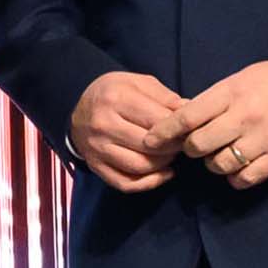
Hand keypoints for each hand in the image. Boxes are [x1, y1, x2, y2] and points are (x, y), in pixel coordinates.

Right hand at [68, 71, 190, 192]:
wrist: (77, 107)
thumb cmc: (114, 94)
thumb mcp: (138, 83)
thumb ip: (165, 97)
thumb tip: (190, 113)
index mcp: (116, 99)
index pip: (159, 121)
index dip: (180, 128)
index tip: (188, 128)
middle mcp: (103, 125)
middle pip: (150, 146)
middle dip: (174, 147)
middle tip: (182, 143)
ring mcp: (97, 148)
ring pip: (140, 167)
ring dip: (163, 164)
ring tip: (170, 155)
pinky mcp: (95, 166)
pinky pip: (126, 183)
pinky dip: (149, 183)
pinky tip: (162, 173)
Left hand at [175, 59, 267, 191]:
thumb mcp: (244, 77)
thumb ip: (215, 97)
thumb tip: (183, 116)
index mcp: (232, 93)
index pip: (186, 117)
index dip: (163, 131)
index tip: (151, 140)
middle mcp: (245, 117)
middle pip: (198, 145)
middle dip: (190, 148)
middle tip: (194, 146)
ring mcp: (264, 139)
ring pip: (219, 165)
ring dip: (213, 164)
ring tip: (219, 154)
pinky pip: (245, 178)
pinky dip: (236, 177)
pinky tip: (237, 168)